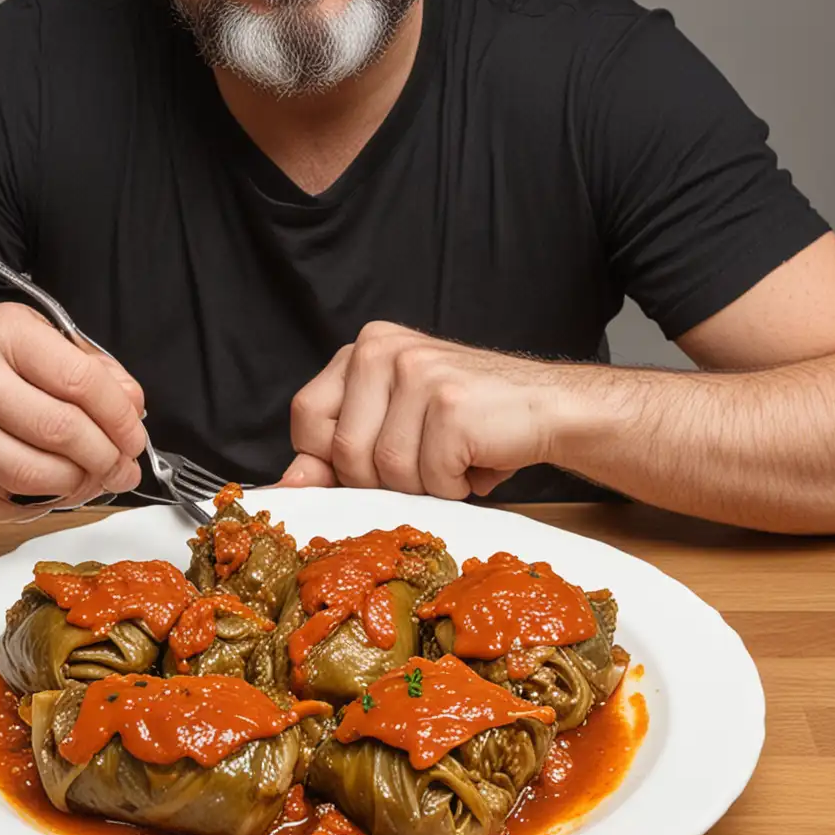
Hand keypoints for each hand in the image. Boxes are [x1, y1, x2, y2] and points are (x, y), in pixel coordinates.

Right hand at [0, 302, 146, 520]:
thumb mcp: (42, 346)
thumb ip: (95, 370)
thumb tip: (132, 406)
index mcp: (3, 333)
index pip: (81, 380)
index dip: (120, 415)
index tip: (134, 435)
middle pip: (65, 431)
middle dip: (108, 456)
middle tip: (123, 465)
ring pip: (44, 474)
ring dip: (84, 482)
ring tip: (95, 475)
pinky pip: (19, 499)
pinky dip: (51, 499)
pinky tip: (58, 485)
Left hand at [278, 321, 572, 498]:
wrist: (547, 407)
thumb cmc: (468, 423)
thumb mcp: (392, 427)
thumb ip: (336, 452)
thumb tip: (287, 485)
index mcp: (363, 349)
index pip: (306, 416)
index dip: (330, 458)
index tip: (370, 464)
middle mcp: (382, 349)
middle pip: (344, 453)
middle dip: (384, 479)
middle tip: (427, 457)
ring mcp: (416, 372)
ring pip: (387, 471)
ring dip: (425, 484)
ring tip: (454, 456)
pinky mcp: (448, 404)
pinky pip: (430, 478)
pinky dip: (456, 485)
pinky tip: (475, 458)